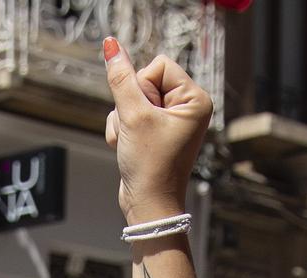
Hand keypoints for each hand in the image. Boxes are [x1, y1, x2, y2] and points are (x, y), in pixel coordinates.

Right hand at [102, 39, 211, 222]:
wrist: (147, 204)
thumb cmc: (151, 165)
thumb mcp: (133, 116)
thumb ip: (120, 78)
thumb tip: (111, 45)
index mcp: (195, 99)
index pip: (158, 65)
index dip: (143, 88)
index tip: (147, 116)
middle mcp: (188, 106)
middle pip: (144, 80)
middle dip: (131, 105)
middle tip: (140, 132)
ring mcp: (171, 119)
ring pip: (132, 98)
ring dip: (123, 119)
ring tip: (134, 142)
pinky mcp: (156, 129)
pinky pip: (129, 113)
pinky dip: (122, 128)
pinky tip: (128, 147)